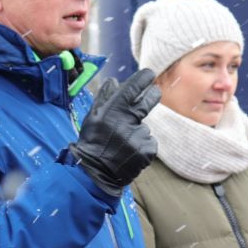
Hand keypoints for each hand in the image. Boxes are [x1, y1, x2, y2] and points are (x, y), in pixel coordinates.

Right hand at [69, 69, 160, 196]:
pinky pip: (148, 142)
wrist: (96, 173)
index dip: (143, 78)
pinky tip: (129, 153)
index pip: (132, 88)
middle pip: (148, 102)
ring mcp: (139, 137)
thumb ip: (104, 98)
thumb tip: (115, 80)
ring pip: (144, 128)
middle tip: (155, 91)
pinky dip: (142, 146)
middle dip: (153, 94)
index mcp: (112, 111)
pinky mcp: (147, 151)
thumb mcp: (92, 118)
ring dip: (137, 132)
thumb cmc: (92, 142)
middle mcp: (127, 122)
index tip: (149, 73)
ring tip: (123, 145)